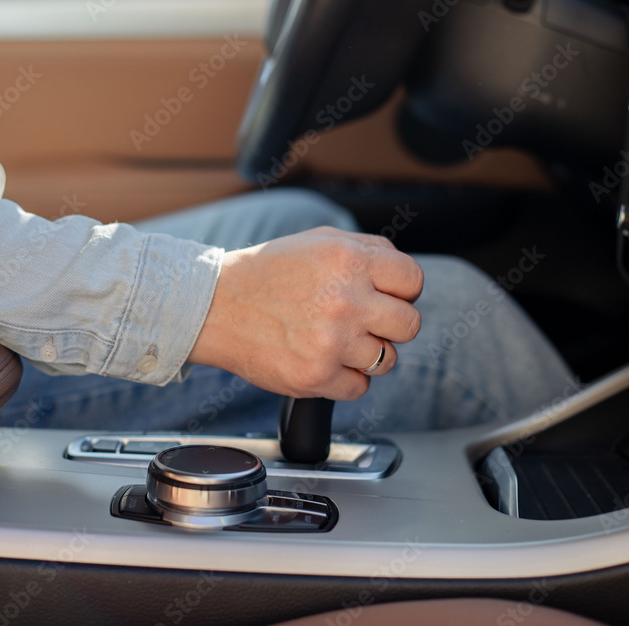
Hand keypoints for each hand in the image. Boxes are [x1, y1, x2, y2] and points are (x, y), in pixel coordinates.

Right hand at [188, 226, 422, 399]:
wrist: (215, 307)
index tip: (384, 297)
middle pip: (409, 325)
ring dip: (366, 354)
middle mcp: (346, 300)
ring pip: (387, 360)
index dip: (401, 291)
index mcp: (350, 261)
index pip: (413, 281)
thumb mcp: (318, 241)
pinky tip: (320, 359)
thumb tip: (404, 277)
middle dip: (390, 325)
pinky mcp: (316, 376)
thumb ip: (368, 251)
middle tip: (362, 322)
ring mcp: (332, 341)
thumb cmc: (266, 273)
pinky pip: (359, 387)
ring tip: (335, 341)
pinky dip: (344, 379)